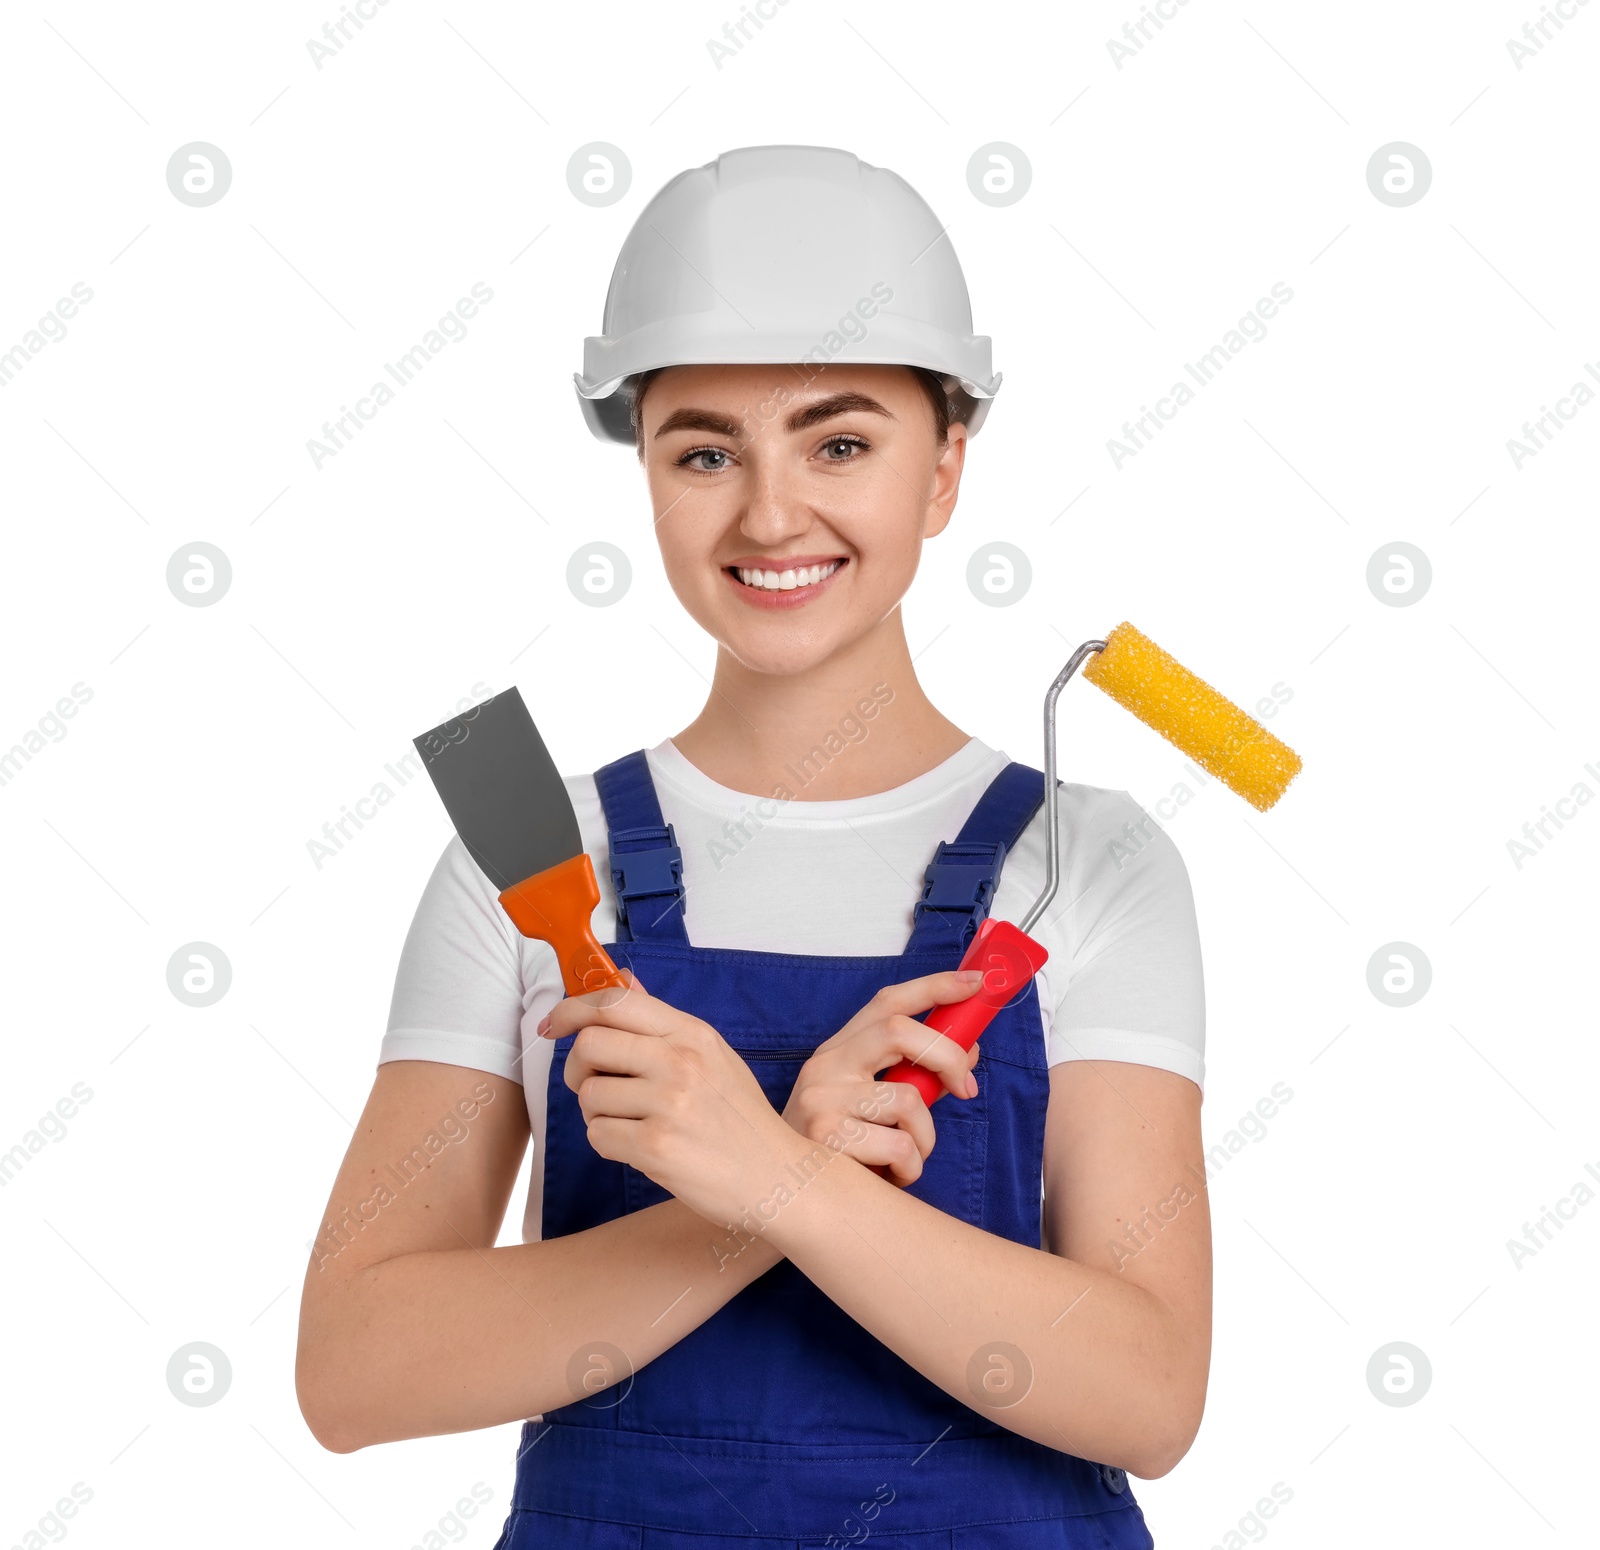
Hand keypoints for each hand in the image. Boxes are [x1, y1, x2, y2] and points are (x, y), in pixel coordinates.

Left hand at [542, 972, 811, 1227]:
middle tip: (595, 1085)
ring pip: (589, 1095)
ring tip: (630, 1122)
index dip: (572, 1009)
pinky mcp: (656, 1147)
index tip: (554, 1024)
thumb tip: (622, 980)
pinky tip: (638, 1146)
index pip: (616, 1003)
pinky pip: (598, 1136)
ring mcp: (669, 1104)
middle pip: (590, 1045)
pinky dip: (609, 1143)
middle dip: (578, 1068)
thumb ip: (662, 1022)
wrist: (776, 1176)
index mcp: (692, 1033)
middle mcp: (680, 1061)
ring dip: (597, 1113)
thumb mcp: (711, 1055)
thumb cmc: (740, 1118)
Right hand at [781, 969, 986, 1186]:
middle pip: (898, 1030)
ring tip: (907, 1156)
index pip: (887, 1003)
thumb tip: (967, 1052)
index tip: (975, 981)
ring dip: (925, 1137)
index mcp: (839, 1050)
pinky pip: (899, 1147)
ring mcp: (822, 1099)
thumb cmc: (841, 1148)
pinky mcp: (826, 1138)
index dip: (934, 987)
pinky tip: (890, 1178)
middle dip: (947, 1057)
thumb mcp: (872, 1102)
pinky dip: (910, 1169)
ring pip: (908, 1099)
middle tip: (966, 1088)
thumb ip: (915, 1075)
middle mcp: (825, 1065)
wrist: (782, 1193)